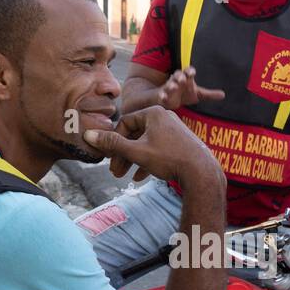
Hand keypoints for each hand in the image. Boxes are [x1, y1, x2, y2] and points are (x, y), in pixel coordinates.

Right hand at [83, 107, 221, 188]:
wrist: (201, 172)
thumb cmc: (169, 158)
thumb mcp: (137, 152)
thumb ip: (113, 144)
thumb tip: (88, 135)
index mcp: (153, 113)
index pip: (125, 123)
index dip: (114, 141)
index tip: (109, 157)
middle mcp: (164, 117)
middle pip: (135, 134)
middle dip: (123, 154)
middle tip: (114, 171)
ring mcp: (174, 130)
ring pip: (146, 144)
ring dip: (133, 160)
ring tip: (124, 176)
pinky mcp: (180, 143)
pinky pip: (158, 150)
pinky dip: (147, 161)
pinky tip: (140, 177)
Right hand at [157, 67, 224, 110]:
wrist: (171, 100)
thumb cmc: (186, 94)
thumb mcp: (198, 94)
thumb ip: (209, 94)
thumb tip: (223, 95)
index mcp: (186, 78)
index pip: (188, 71)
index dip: (190, 71)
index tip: (192, 73)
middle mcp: (177, 80)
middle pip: (177, 75)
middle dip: (180, 76)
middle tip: (182, 79)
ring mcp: (169, 87)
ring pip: (169, 84)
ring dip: (171, 85)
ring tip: (173, 87)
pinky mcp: (162, 95)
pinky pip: (162, 94)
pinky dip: (162, 95)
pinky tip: (163, 97)